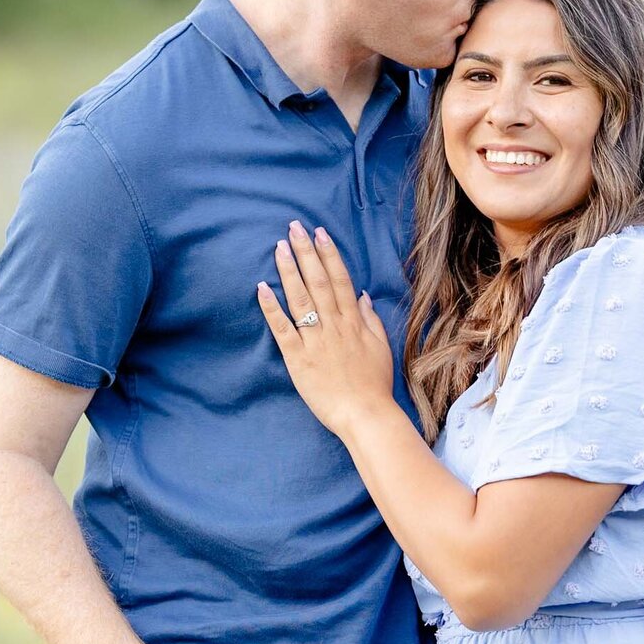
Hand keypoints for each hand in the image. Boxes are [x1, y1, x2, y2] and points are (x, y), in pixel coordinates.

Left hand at [257, 221, 394, 435]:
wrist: (365, 415)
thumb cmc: (374, 385)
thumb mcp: (381, 347)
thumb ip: (371, 319)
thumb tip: (362, 295)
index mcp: (354, 322)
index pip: (340, 280)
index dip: (329, 254)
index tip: (320, 233)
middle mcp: (334, 325)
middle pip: (319, 281)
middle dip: (306, 252)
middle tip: (294, 227)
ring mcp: (315, 341)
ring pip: (301, 299)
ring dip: (289, 270)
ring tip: (280, 247)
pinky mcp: (298, 358)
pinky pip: (283, 329)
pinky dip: (272, 308)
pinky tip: (262, 288)